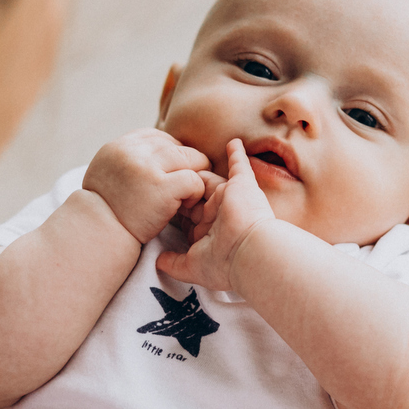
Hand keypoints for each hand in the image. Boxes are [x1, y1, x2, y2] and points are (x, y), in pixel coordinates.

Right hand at [82, 129, 210, 243]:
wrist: (99, 239)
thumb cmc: (109, 212)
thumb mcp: (109, 173)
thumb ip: (130, 158)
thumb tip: (164, 148)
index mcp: (118, 146)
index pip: (159, 138)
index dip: (170, 156)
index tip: (168, 176)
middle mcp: (131, 152)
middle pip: (177, 147)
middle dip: (186, 167)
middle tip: (183, 188)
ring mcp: (146, 168)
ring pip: (191, 159)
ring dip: (195, 177)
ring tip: (184, 196)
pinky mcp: (160, 187)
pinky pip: (194, 180)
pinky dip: (196, 192)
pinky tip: (186, 205)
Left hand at [157, 138, 274, 290]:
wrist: (250, 254)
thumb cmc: (224, 263)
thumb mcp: (192, 266)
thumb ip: (174, 262)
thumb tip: (158, 261)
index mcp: (208, 231)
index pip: (188, 215)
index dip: (176, 208)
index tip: (161, 201)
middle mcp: (218, 214)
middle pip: (196, 195)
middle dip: (184, 189)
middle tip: (167, 177)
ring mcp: (231, 198)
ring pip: (210, 181)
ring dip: (200, 174)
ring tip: (187, 162)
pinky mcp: (243, 186)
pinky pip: (240, 166)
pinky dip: (237, 154)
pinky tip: (233, 142)